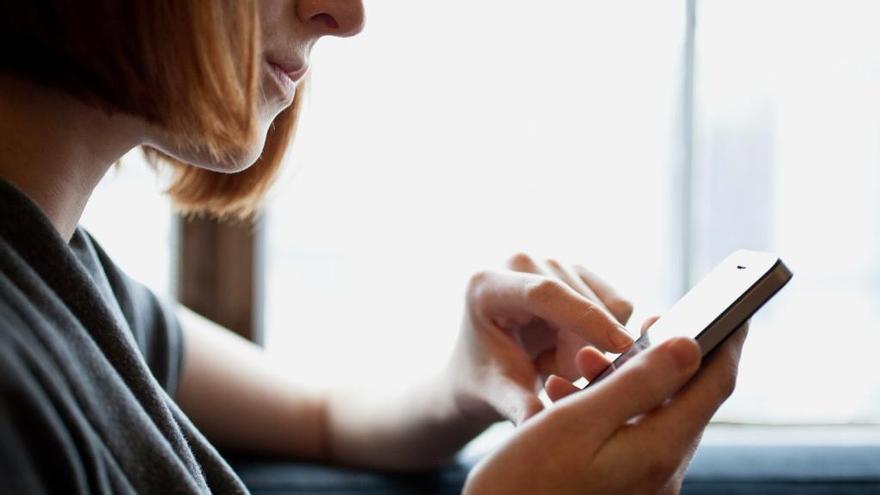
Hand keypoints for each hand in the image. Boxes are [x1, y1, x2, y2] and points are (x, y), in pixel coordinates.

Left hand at [448, 253, 635, 424]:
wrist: (486, 365)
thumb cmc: (484, 380)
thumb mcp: (495, 394)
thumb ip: (516, 404)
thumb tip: (538, 422)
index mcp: (488, 285)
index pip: (545, 292)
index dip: (585, 317)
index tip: (621, 347)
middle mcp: (520, 262)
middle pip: (582, 303)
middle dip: (581, 353)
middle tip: (551, 380)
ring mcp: (551, 262)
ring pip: (608, 305)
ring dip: (591, 347)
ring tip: (550, 361)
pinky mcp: (578, 271)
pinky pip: (619, 306)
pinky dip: (605, 335)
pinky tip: (569, 346)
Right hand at [463, 324, 747, 494]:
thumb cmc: (525, 481)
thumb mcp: (577, 423)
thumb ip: (636, 384)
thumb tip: (689, 347)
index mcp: (658, 451)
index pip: (714, 385)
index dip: (727, 340)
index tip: (736, 308)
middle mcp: (661, 471)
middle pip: (685, 398)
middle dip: (663, 355)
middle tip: (645, 322)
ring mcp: (643, 482)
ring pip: (652, 413)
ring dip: (625, 378)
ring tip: (583, 359)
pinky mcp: (621, 486)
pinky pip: (628, 434)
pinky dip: (606, 406)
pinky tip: (568, 393)